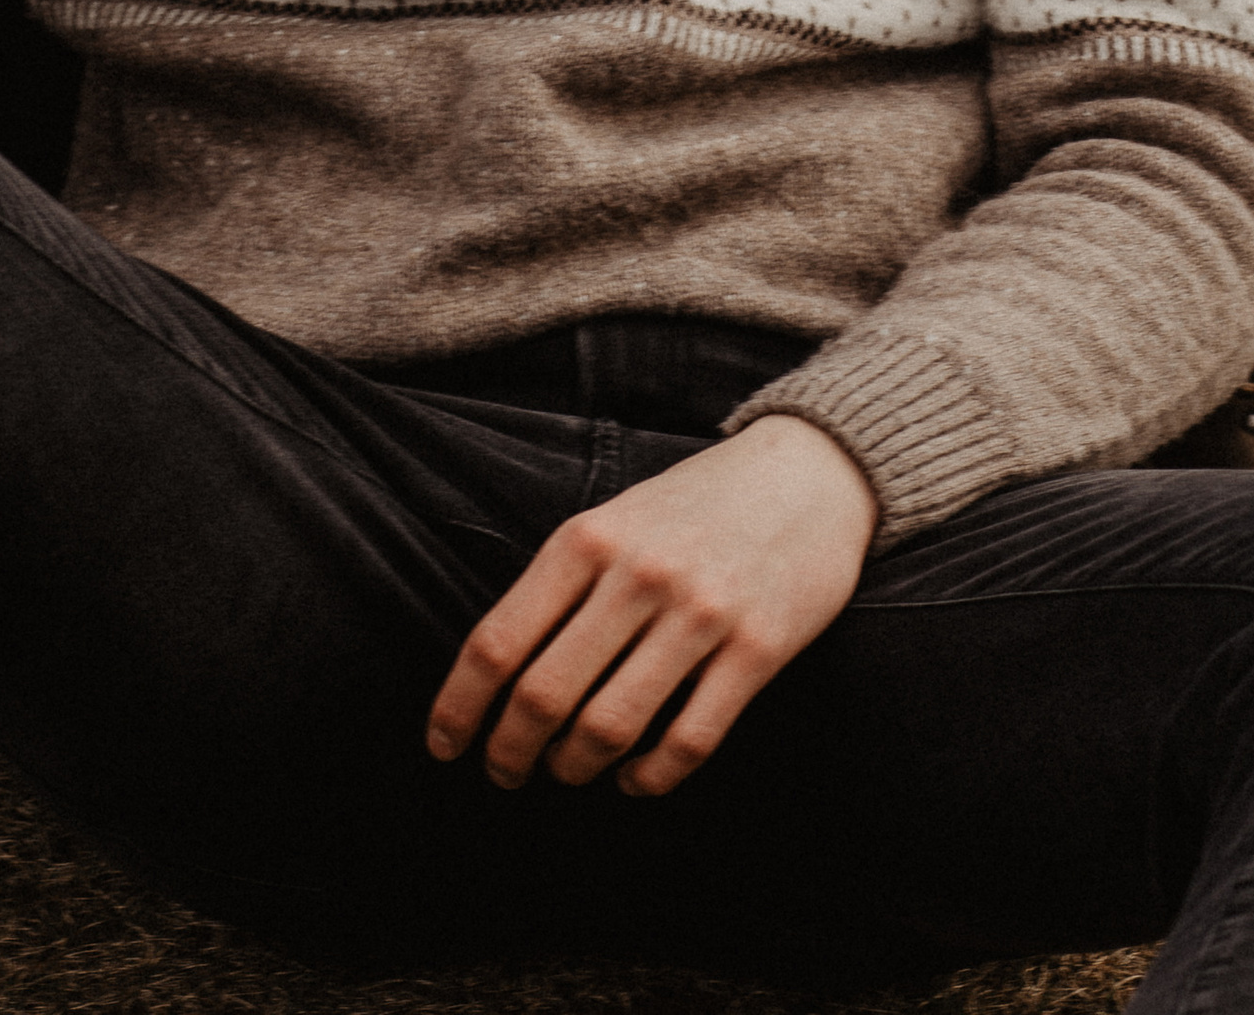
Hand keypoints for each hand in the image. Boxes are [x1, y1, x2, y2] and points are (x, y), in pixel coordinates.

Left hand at [425, 414, 875, 799]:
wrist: (809, 474)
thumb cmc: (696, 505)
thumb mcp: (616, 517)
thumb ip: (563, 582)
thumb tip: (500, 674)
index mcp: (588, 537)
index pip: (499, 640)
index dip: (459, 706)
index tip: (444, 746)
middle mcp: (638, 574)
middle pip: (544, 695)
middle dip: (511, 752)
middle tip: (505, 774)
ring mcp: (700, 614)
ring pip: (609, 726)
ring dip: (575, 768)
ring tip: (568, 772)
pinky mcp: (757, 650)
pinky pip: (688, 741)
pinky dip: (649, 778)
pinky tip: (634, 779)